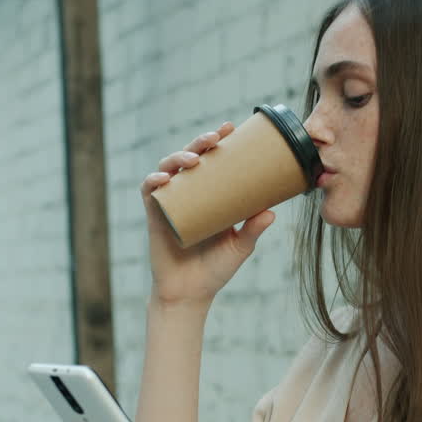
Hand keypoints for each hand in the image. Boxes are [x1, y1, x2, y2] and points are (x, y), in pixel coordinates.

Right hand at [142, 122, 277, 305]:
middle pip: (190, 158)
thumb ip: (253, 229)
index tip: (231, 127)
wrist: (190, 294)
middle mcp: (189, 193)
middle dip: (200, 142)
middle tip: (215, 138)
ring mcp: (171, 202)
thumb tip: (271, 212)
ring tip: (193, 160)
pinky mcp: (155, 215)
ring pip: (169, 168)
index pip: (213, 160)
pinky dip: (154, 181)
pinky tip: (164, 179)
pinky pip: (149, 192)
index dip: (218, 141)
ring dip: (178, 157)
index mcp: (210, 194)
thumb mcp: (240, 247)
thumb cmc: (216, 269)